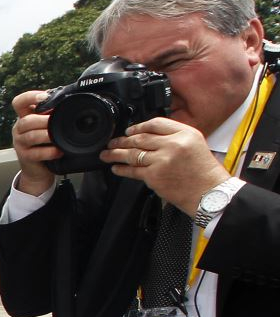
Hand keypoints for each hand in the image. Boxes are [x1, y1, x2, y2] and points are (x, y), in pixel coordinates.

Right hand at [7, 90, 58, 196]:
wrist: (38, 168)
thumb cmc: (45, 142)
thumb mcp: (46, 125)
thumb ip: (51, 114)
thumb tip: (67, 100)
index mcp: (24, 116)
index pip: (19, 102)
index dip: (29, 97)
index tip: (44, 97)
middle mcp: (19, 129)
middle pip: (26, 121)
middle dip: (43, 121)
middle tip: (56, 121)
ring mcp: (20, 143)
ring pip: (31, 136)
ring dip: (47, 135)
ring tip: (58, 136)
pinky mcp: (25, 157)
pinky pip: (36, 153)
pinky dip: (49, 152)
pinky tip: (59, 151)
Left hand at [103, 117, 229, 213]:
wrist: (209, 192)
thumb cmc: (203, 171)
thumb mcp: (195, 144)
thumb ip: (175, 137)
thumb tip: (150, 136)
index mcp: (185, 133)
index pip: (156, 123)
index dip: (139, 126)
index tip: (130, 130)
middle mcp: (172, 145)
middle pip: (140, 138)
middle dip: (123, 140)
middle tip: (113, 142)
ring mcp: (162, 160)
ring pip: (133, 154)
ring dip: (116, 154)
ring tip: (107, 153)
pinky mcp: (154, 176)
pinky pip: (133, 171)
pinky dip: (122, 169)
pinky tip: (116, 168)